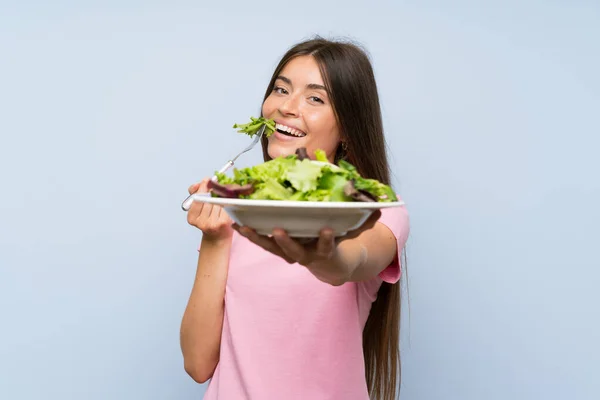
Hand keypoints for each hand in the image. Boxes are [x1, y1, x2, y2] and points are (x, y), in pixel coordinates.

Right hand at [186, 178, 232, 241]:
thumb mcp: (198, 205)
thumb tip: (200, 183)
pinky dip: (226, 203)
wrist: (218, 235)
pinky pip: (226, 205)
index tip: (206, 180)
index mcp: (192, 218)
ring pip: (218, 201)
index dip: (202, 189)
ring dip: (220, 197)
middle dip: (212, 192)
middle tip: (215, 189)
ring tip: (220, 201)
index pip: (197, 200)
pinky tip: (226, 206)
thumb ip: (195, 192)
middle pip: (208, 199)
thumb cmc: (208, 217)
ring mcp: (213, 224)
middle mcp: (201, 223)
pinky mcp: (224, 223)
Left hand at [232, 210, 381, 283]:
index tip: (329, 231)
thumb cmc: (340, 241)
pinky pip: (263, 243)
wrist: (332, 265)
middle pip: (295, 250)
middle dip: (288, 242)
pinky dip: (250, 233)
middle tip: (280, 231)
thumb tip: (380, 207)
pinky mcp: (279, 249)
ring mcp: (291, 253)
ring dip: (259, 238)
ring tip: (244, 227)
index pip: (328, 246)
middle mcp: (307, 254)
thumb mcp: (353, 231)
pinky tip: (235, 221)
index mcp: (326, 249)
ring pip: (273, 248)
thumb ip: (365, 220)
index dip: (327, 240)